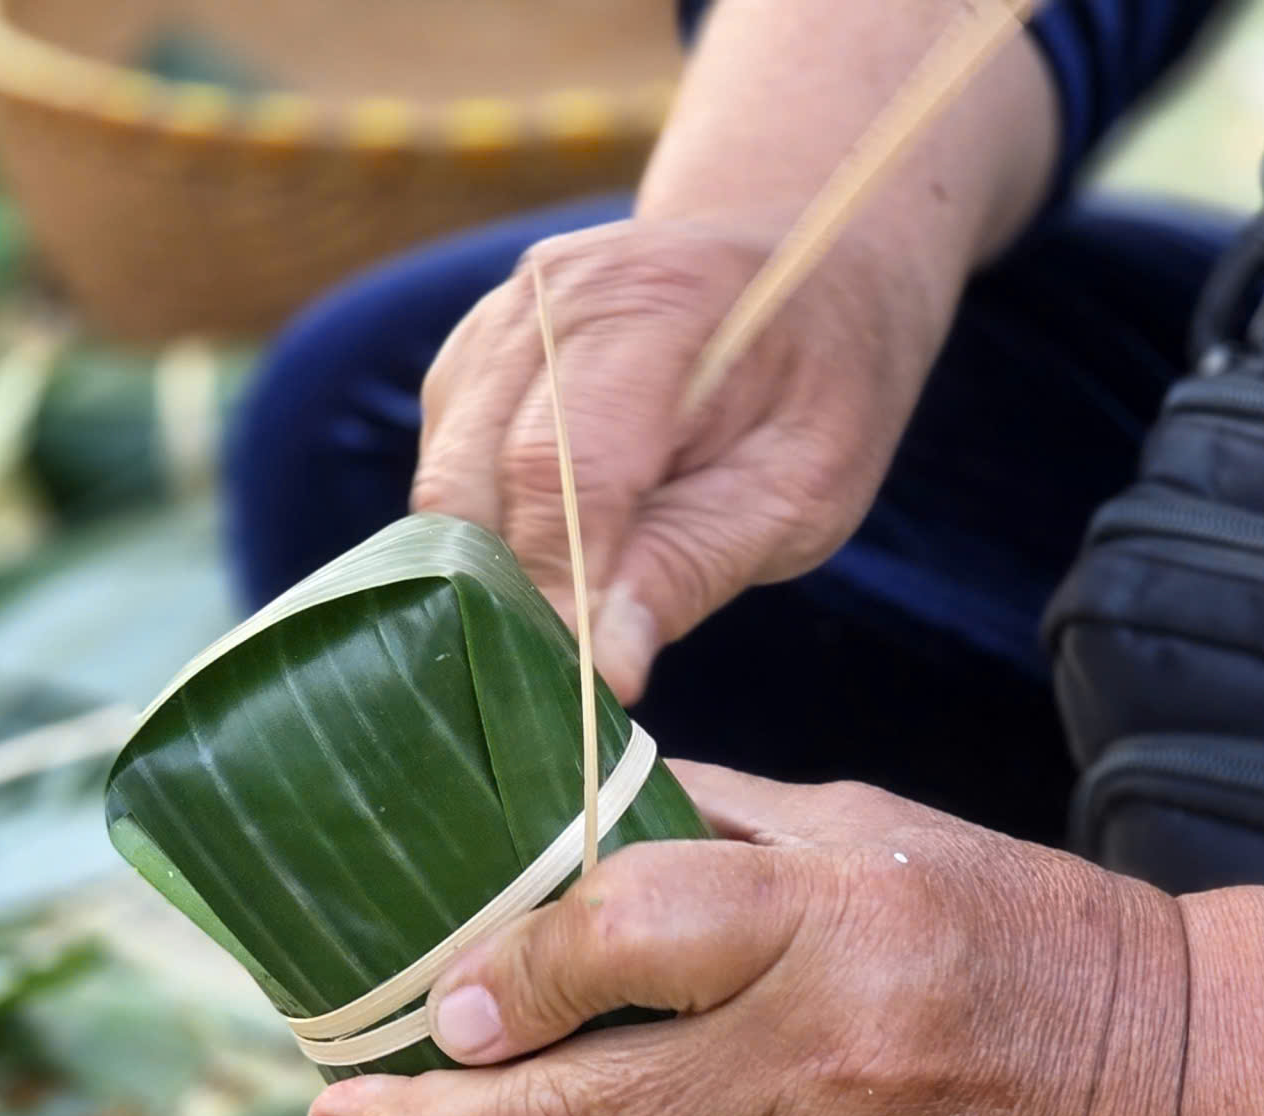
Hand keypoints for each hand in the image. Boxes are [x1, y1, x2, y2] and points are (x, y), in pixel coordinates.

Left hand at [303, 767, 1261, 1115]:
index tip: (435, 1006)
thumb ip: (716, 824)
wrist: (1181, 1097)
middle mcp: (821, 1061)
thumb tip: (557, 815)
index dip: (508, 975)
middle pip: (578, 1112)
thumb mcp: (879, 833)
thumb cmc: (1020, 939)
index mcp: (827, 920)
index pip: (625, 934)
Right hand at [412, 216, 954, 701]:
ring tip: (569, 637)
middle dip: (512, 598)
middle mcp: (553, 294)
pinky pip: (446, 479)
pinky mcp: (468, 362)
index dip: (557, 593)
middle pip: (476, 482)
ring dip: (492, 577)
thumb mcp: (804, 489)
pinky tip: (556, 571)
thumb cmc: (819, 388)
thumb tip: (602, 672)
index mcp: (656, 304)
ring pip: (444, 490)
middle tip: (564, 695)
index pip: (564, 470)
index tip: (578, 694)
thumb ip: (695, 569)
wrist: (801, 271)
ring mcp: (496, 321)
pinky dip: (488, 542)